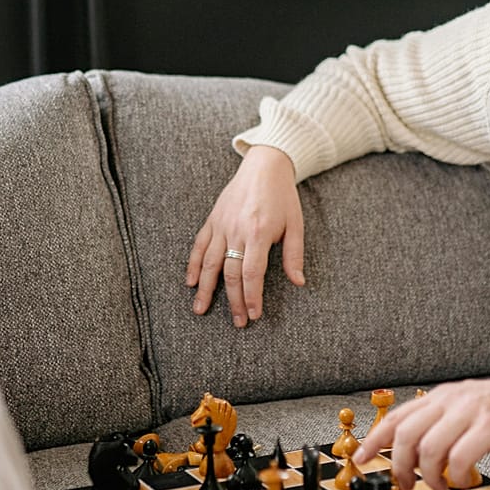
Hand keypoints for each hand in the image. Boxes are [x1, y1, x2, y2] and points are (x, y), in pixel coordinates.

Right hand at [186, 145, 304, 326]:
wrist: (264, 166)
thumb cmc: (283, 197)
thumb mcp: (295, 224)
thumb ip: (294, 254)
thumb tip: (299, 282)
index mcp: (259, 232)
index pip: (252, 273)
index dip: (252, 296)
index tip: (253, 315)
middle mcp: (236, 230)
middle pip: (231, 273)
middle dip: (233, 300)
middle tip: (237, 322)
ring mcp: (221, 225)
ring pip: (209, 263)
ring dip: (205, 289)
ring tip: (200, 310)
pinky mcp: (212, 220)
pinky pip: (199, 246)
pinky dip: (193, 265)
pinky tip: (190, 282)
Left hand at [355, 377, 489, 489]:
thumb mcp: (465, 408)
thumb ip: (440, 422)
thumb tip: (411, 449)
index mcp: (442, 396)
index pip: (398, 417)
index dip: (375, 440)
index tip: (361, 458)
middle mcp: (452, 401)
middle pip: (408, 435)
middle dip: (401, 466)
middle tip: (407, 484)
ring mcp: (471, 412)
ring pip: (430, 449)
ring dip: (428, 476)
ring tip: (439, 487)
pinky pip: (460, 457)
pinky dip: (455, 476)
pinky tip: (462, 481)